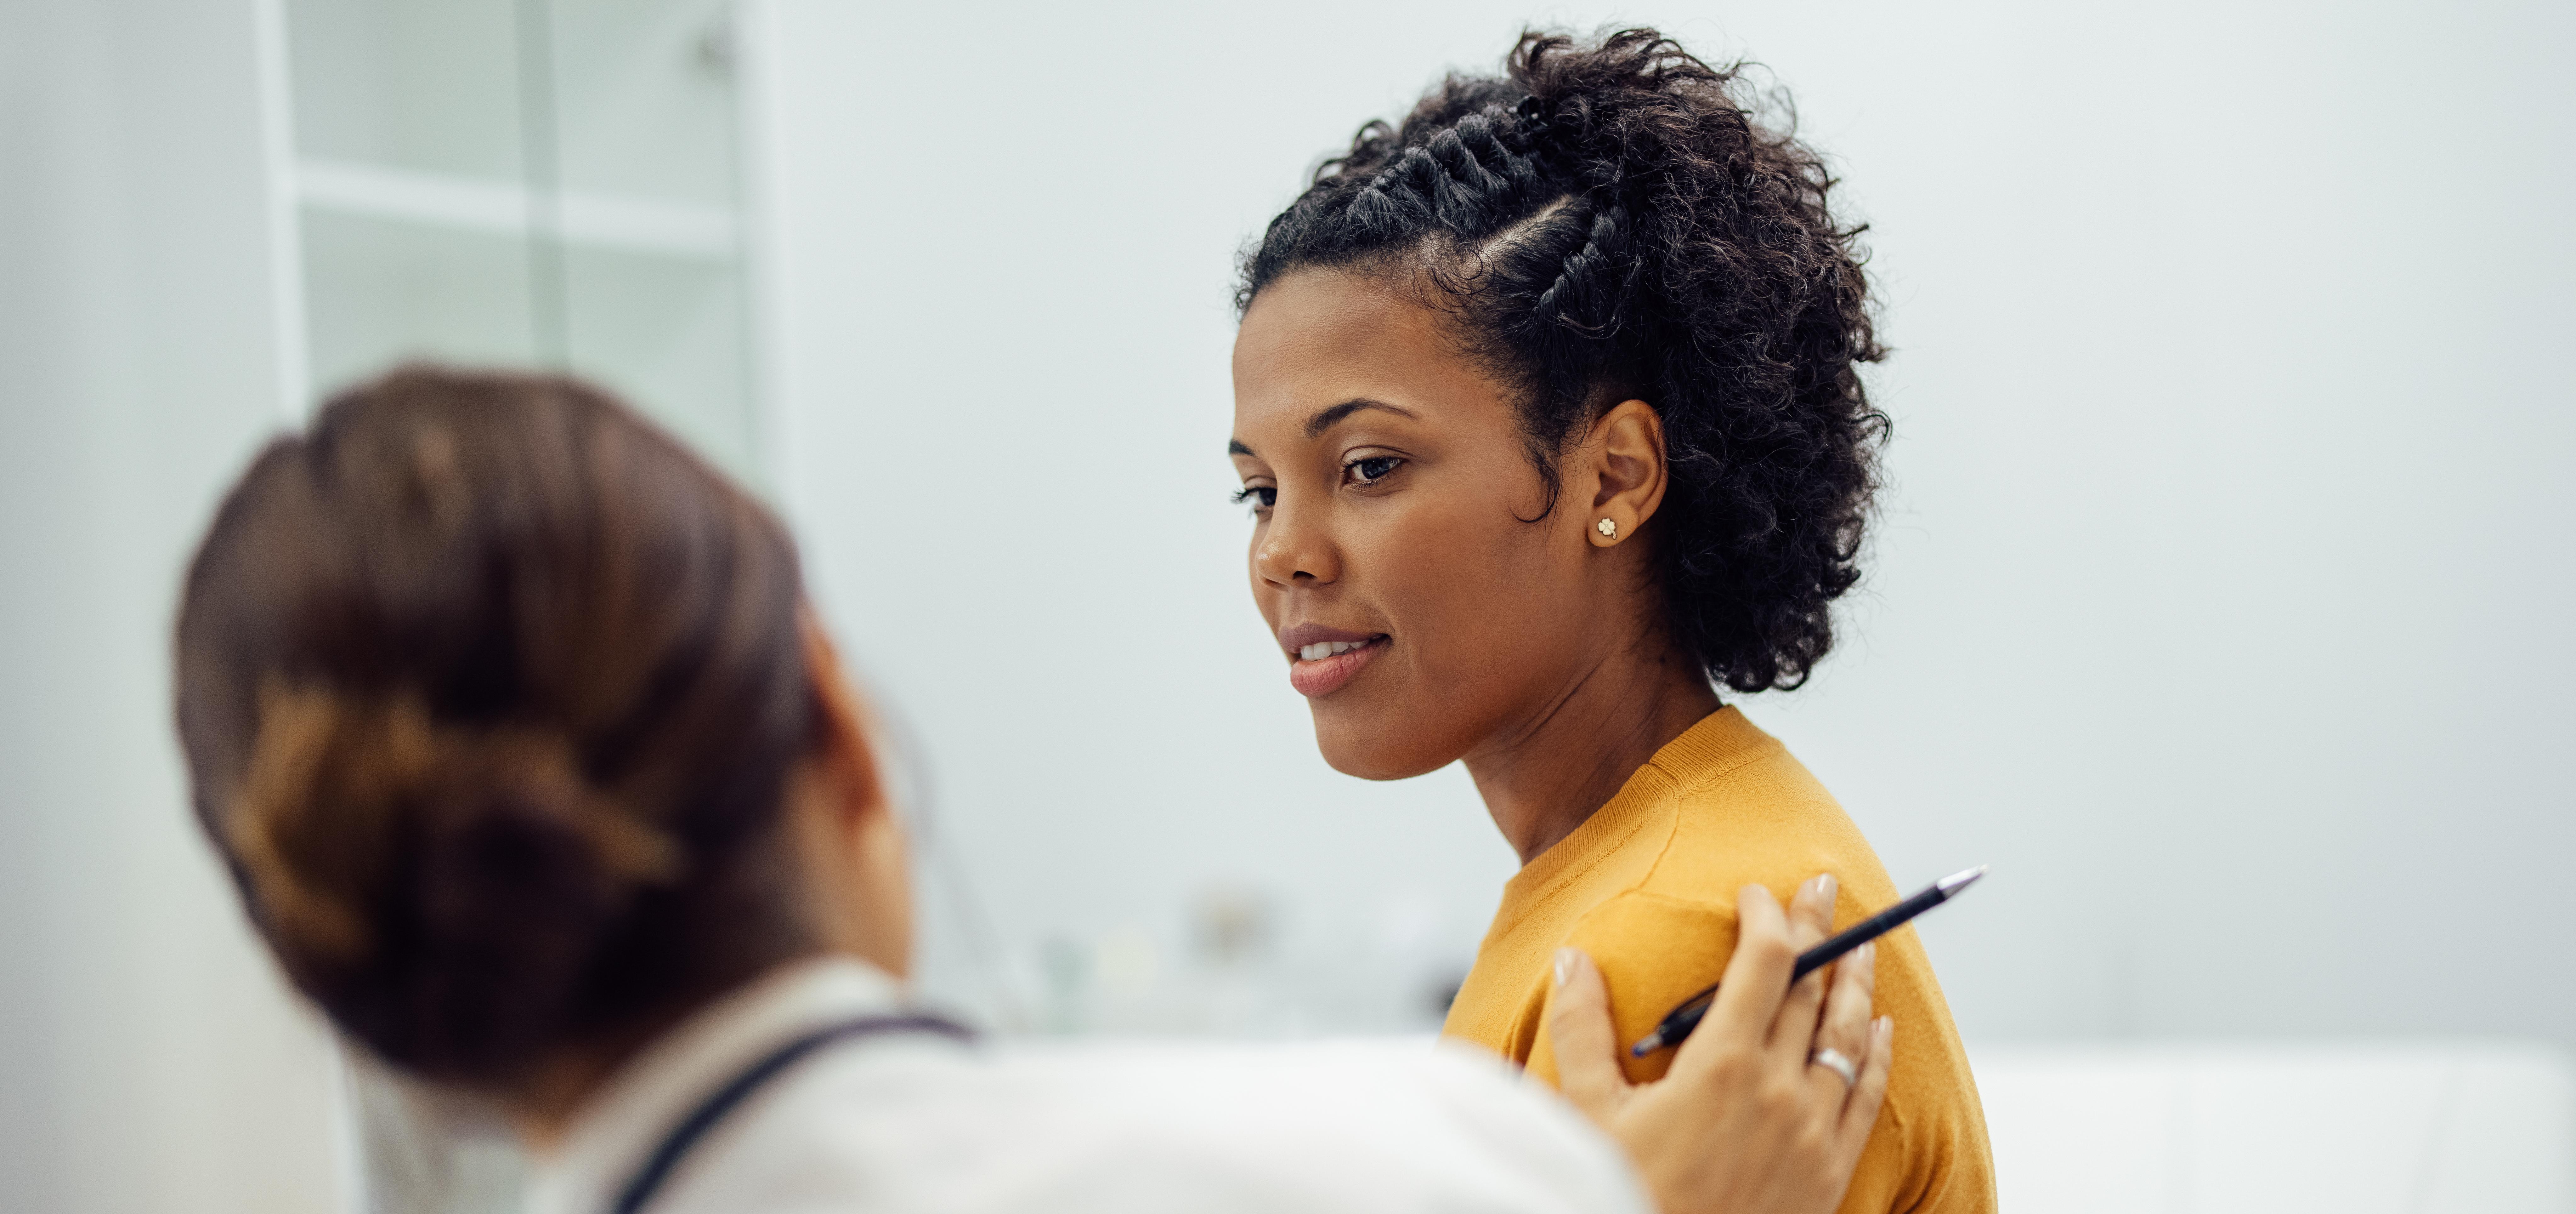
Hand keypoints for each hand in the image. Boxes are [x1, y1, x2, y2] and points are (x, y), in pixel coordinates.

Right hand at [1547, 877, 1891, 1213]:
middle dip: (1815, 932)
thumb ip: (1580, 1029)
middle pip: (1809, 989)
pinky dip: (1876, 1053)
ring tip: (1863, 944)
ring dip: (1855, 983)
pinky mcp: (1829, 1170)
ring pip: (1846, 1037)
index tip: (1759, 892)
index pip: (1763, 963)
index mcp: (1722, 1065)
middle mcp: (1778, 1090)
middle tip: (1819, 891)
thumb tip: (1572, 959)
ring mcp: (1811, 1132)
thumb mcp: (1588, 1111)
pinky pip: (1866, 1096)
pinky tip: (1880, 1027)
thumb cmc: (1624, 1191)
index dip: (1767, 917)